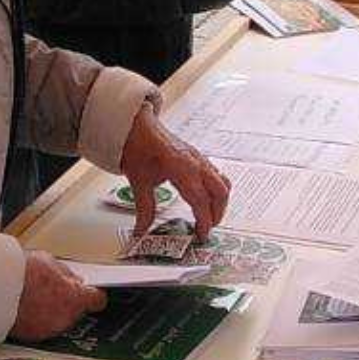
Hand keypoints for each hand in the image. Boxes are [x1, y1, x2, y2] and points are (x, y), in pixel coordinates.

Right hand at [10, 251, 104, 342]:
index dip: (92, 294)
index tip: (89, 291)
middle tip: (52, 288)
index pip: (96, 300)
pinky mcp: (31, 337)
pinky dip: (36, 319)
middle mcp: (65, 318)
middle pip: (76, 311)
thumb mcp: (48, 261)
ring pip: (58, 320)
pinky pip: (41, 327)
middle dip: (68, 301)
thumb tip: (71, 278)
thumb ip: (65, 273)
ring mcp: (48, 330)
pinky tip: (25, 307)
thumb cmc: (20, 273)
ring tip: (34, 296)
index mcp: (76, 299)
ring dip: (52, 311)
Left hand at [120, 104, 229, 239]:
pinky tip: (205, 199)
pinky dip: (216, 190)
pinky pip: (216, 174)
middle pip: (220, 191)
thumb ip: (144, 208)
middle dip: (217, 212)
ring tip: (209, 216)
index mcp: (181, 166)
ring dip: (220, 201)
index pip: (200, 199)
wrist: (136, 125)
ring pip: (222, 182)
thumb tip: (142, 229)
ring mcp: (199, 158)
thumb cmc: (138, 146)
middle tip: (207, 228)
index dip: (204, 219)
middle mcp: (195, 161)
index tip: (202, 234)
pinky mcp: (198, 157)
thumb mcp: (138, 180)